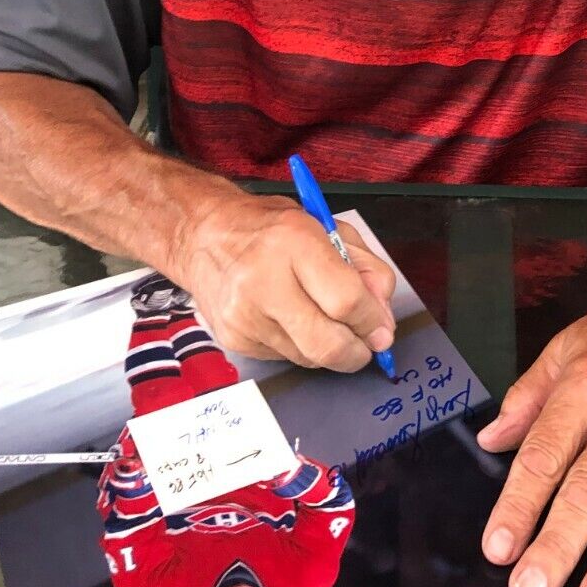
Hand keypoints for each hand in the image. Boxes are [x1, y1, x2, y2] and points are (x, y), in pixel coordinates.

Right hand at [173, 186, 396, 371]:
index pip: (347, 300)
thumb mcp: (328, 228)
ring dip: (327, 348)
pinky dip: (298, 346)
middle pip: (327, 344)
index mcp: (294, 240)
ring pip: (309, 358)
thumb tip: (383, 319)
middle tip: (364, 343)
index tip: (381, 328)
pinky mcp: (233, 338)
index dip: (373, 322)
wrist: (203, 235)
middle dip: (356, 352)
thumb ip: (366, 268)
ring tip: (319, 317)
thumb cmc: (270, 228)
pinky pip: (285, 358)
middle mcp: (264, 279)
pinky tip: (288, 319)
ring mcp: (244, 314)